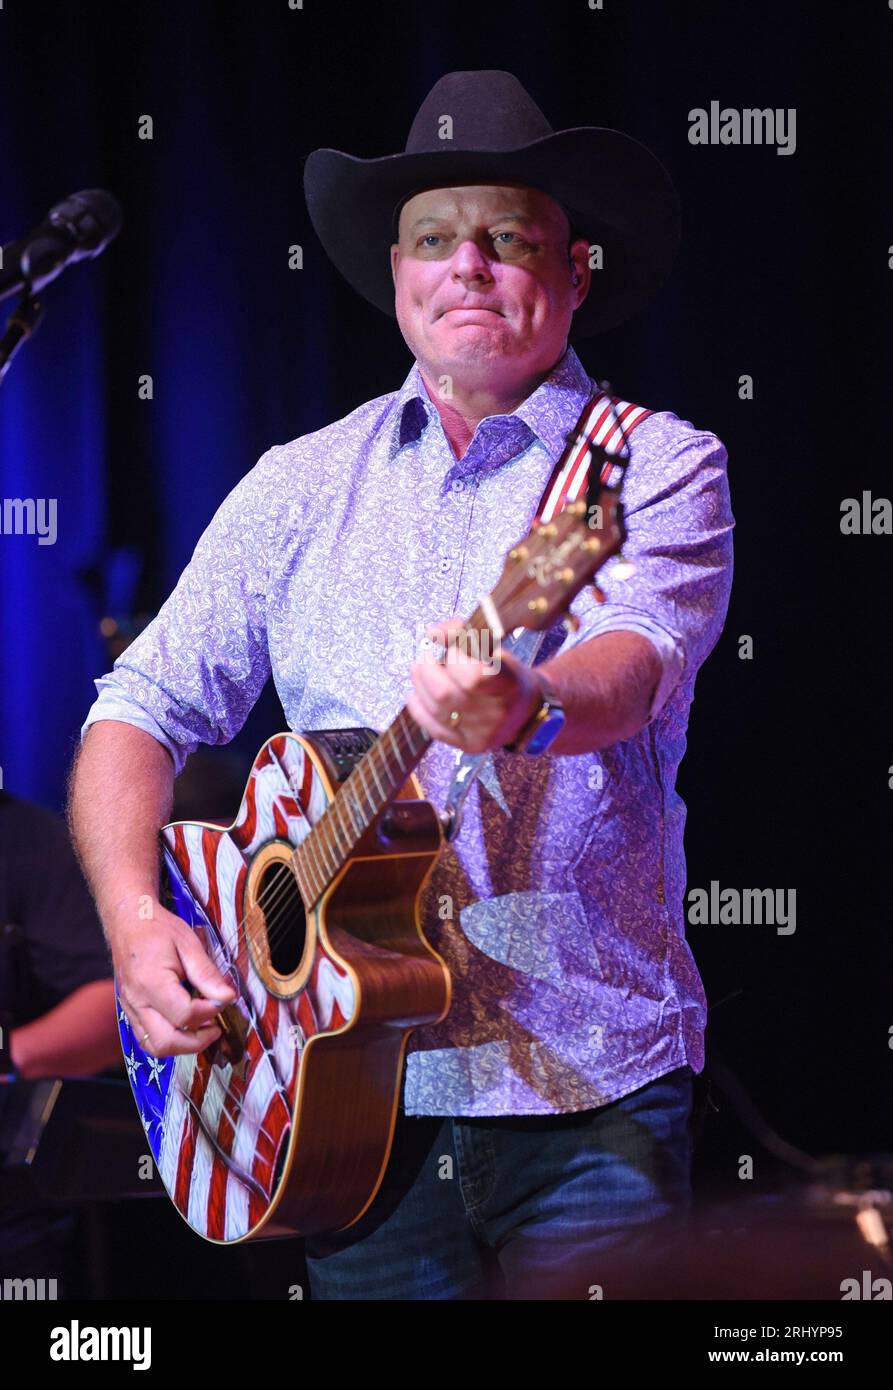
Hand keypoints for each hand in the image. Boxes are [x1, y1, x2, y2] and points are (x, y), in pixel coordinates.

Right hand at [108, 894, 235, 1056]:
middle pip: (166, 1041)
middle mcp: (136, 1001)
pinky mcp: (129, 1012)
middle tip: (216, 1028)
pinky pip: (146, 1039)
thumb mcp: (189, 944)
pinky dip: (168, 1041)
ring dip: (183, 1046)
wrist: (129, 922)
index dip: (210, 1012)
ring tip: (203, 1030)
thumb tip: (227, 998)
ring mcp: (129, 1009)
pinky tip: (185, 1028)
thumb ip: (207, 974)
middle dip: (197, 1041)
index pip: (184, 1015)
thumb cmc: (159, 929)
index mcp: (151, 981)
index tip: (223, 999)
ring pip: (154, 1047)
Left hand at [407, 618, 545, 753]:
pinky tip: (418, 694)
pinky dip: (419, 707)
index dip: (455, 659)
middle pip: (445, 694)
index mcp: (508, 686)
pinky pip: (433, 728)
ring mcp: (481, 733)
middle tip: (426, 658)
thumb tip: (432, 633)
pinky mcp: (467, 745)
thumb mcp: (496, 649)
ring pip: (435, 709)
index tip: (454, 650)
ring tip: (421, 671)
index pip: (473, 677)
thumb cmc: (508, 676)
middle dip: (427, 670)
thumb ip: (464, 634)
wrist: (527, 713)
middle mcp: (496, 714)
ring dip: (420, 684)